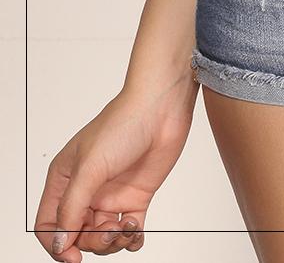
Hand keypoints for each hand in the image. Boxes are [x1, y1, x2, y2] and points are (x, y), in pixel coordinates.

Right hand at [33, 66, 197, 260]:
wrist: (162, 108)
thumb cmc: (122, 125)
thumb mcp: (90, 167)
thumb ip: (72, 208)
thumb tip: (59, 244)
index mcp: (65, 179)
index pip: (49, 224)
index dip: (57, 244)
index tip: (74, 256)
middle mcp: (86, 189)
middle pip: (77, 234)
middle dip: (92, 242)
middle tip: (110, 232)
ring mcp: (111, 194)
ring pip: (103, 236)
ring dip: (114, 241)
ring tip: (127, 226)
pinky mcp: (136, 196)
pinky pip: (128, 230)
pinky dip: (131, 239)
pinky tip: (136, 234)